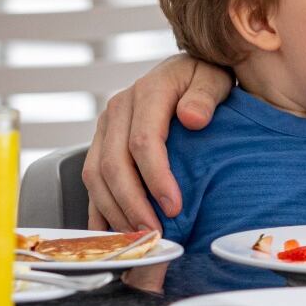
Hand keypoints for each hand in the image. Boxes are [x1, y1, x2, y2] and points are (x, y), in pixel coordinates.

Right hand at [82, 53, 231, 231]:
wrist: (188, 70)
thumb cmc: (206, 76)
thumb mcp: (215, 78)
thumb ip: (206, 96)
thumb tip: (193, 118)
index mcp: (148, 92)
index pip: (144, 141)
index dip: (156, 177)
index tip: (174, 206)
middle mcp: (118, 109)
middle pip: (114, 164)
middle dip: (133, 204)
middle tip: (154, 232)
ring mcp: (105, 127)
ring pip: (96, 176)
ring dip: (115, 210)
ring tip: (138, 236)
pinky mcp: (100, 142)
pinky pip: (91, 179)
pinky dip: (99, 208)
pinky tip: (111, 230)